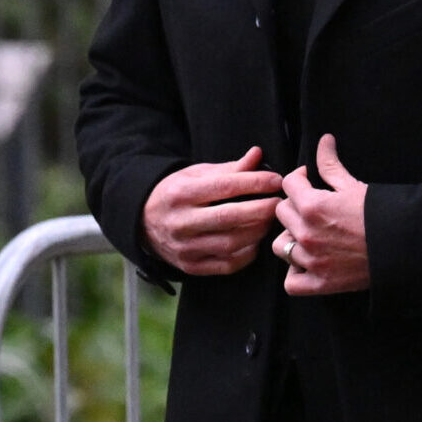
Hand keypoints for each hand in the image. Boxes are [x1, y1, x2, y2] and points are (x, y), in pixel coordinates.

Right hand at [141, 147, 284, 275]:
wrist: (142, 222)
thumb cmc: (175, 194)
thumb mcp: (195, 175)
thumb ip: (228, 169)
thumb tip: (257, 155)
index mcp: (180, 193)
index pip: (224, 186)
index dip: (254, 183)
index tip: (276, 180)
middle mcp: (181, 221)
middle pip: (229, 216)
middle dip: (261, 209)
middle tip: (279, 203)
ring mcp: (185, 247)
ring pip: (231, 243)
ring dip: (257, 231)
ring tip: (270, 220)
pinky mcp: (191, 266)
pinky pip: (228, 264)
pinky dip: (247, 254)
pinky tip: (255, 241)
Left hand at [273, 133, 369, 294]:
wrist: (405, 247)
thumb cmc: (381, 215)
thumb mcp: (353, 186)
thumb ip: (330, 164)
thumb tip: (323, 140)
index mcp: (312, 206)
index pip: (288, 184)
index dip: (299, 179)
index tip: (310, 182)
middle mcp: (306, 233)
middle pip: (281, 213)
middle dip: (294, 207)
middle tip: (312, 208)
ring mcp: (311, 260)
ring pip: (281, 245)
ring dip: (291, 238)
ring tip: (308, 235)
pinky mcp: (320, 283)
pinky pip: (291, 282)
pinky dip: (296, 273)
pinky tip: (307, 263)